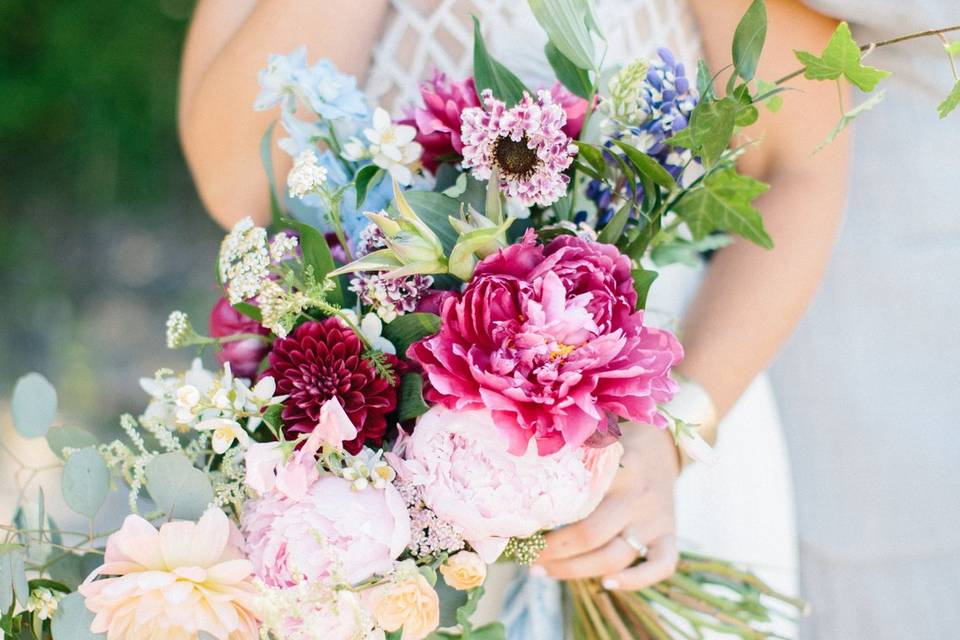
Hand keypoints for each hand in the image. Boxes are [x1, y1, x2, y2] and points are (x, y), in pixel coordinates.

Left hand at [534, 423, 679, 589]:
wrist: (663, 445)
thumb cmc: (617, 446)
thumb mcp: (595, 444)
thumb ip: (570, 461)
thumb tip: (520, 487)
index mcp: (616, 470)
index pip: (576, 502)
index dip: (544, 521)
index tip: (519, 530)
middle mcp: (636, 497)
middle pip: (590, 536)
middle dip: (554, 553)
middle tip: (529, 557)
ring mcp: (655, 519)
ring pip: (615, 557)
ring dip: (576, 570)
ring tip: (545, 571)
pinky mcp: (670, 535)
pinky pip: (662, 566)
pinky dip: (635, 581)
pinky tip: (606, 585)